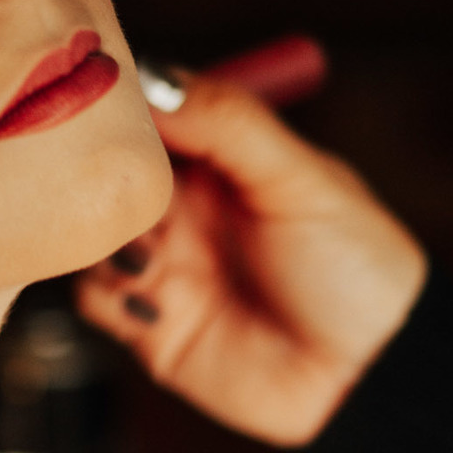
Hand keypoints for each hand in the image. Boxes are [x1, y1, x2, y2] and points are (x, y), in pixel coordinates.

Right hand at [76, 68, 426, 445]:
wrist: (363, 376)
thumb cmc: (354, 267)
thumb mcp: (299, 179)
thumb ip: (229, 123)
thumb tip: (152, 76)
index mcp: (223, 162)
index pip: (150, 115)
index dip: (120, 108)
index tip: (102, 108)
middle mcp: (187, 211)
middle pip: (106, 177)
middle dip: (99, 180)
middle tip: (116, 192)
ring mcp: (166, 269)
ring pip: (89, 237)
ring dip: (102, 240)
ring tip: (151, 257)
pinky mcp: (151, 329)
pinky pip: (94, 299)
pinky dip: (104, 294)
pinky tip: (154, 304)